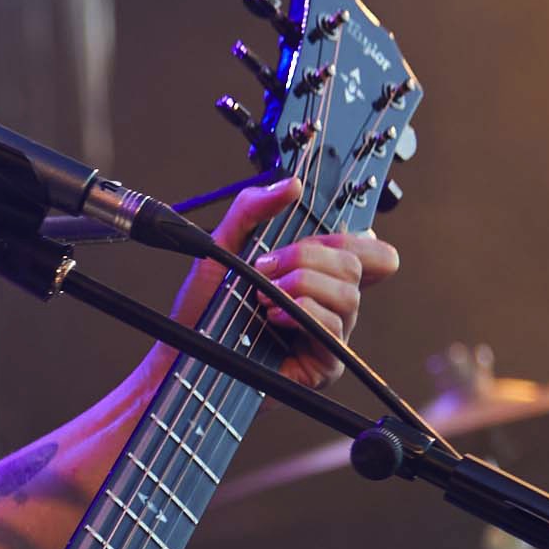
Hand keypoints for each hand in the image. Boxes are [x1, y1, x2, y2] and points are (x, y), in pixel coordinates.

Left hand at [207, 180, 399, 384]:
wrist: (183, 353)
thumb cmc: (204, 308)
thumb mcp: (223, 246)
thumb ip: (252, 208)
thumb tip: (292, 185)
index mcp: (315, 272)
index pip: (364, 248)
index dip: (348, 235)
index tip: (307, 235)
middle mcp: (328, 301)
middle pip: (356, 264)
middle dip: (307, 257)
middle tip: (265, 267)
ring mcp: (329, 333)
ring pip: (348, 293)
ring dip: (300, 285)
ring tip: (262, 297)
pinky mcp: (324, 363)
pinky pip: (334, 327)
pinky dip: (302, 312)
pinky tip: (273, 317)